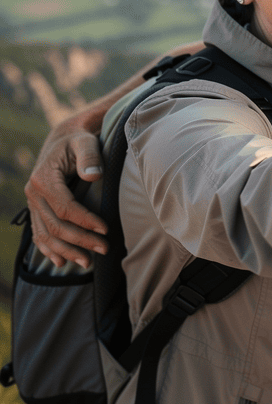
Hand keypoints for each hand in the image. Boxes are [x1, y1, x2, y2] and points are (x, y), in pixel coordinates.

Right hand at [24, 118, 108, 268]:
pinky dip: (49, 250)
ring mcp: (33, 203)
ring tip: (87, 263)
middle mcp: (33, 193)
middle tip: (104, 249)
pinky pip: (38, 234)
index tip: (106, 230)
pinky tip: (62, 262)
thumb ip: (89, 157)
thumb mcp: (85, 143)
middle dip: (80, 240)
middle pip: (56, 225)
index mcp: (43, 179)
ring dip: (66, 251)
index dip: (85, 221)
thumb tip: (93, 175)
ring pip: (46, 234)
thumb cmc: (79, 142)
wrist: (63, 140)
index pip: (65, 208)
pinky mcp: (36, 209)